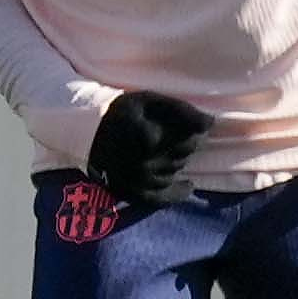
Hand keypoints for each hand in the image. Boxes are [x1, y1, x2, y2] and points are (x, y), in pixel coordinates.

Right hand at [86, 90, 214, 207]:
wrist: (86, 132)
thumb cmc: (121, 112)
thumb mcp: (149, 100)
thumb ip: (180, 110)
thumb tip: (211, 124)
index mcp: (149, 138)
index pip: (190, 140)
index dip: (193, 131)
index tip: (188, 125)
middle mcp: (143, 163)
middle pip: (183, 156)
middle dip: (187, 146)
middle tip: (179, 136)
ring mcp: (137, 180)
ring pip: (173, 173)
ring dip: (178, 162)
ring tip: (172, 151)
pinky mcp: (131, 192)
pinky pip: (161, 199)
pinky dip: (177, 193)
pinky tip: (188, 186)